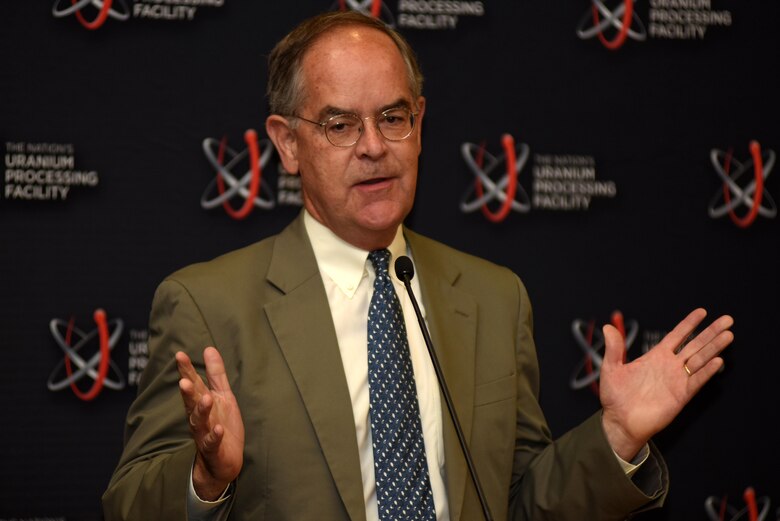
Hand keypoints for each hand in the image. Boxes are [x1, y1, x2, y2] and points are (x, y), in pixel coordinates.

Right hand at [176, 347, 244, 499]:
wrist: (224, 461)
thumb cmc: (221, 424)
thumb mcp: (222, 395)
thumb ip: (216, 374)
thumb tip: (209, 348)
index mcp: (201, 402)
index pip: (193, 384)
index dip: (187, 370)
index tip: (180, 355)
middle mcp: (199, 417)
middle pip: (192, 402)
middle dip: (188, 392)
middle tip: (184, 380)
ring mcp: (205, 433)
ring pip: (200, 421)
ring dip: (201, 410)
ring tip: (206, 398)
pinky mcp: (214, 449)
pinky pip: (212, 442)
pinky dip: (214, 436)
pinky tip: (218, 429)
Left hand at [599, 308, 733, 460]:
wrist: (620, 422)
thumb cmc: (615, 397)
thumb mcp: (611, 368)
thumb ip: (614, 348)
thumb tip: (608, 327)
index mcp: (655, 356)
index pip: (677, 335)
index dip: (689, 324)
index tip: (702, 312)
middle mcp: (670, 366)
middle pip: (695, 345)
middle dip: (710, 332)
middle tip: (727, 319)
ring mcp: (677, 380)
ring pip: (700, 359)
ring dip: (714, 347)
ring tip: (728, 335)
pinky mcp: (681, 395)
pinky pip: (697, 381)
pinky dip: (707, 371)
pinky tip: (718, 361)